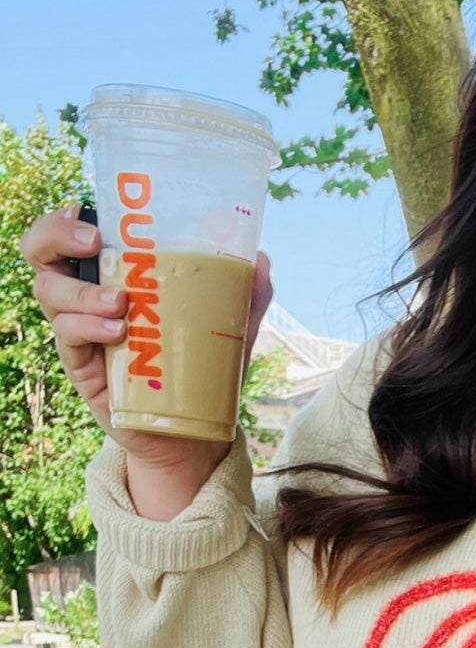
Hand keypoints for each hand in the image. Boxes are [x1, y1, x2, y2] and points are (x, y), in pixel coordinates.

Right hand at [19, 202, 272, 471]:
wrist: (190, 430)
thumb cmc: (199, 367)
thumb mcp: (227, 328)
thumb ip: (244, 294)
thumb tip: (261, 260)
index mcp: (114, 274)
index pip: (72, 233)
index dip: (67, 217)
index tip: (96, 217)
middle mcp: (87, 295)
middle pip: (42, 253)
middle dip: (55, 235)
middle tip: (94, 242)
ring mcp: (79, 329)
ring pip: (49, 292)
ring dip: (82, 291)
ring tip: (121, 302)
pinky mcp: (81, 365)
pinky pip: (66, 335)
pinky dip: (86, 327)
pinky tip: (117, 332)